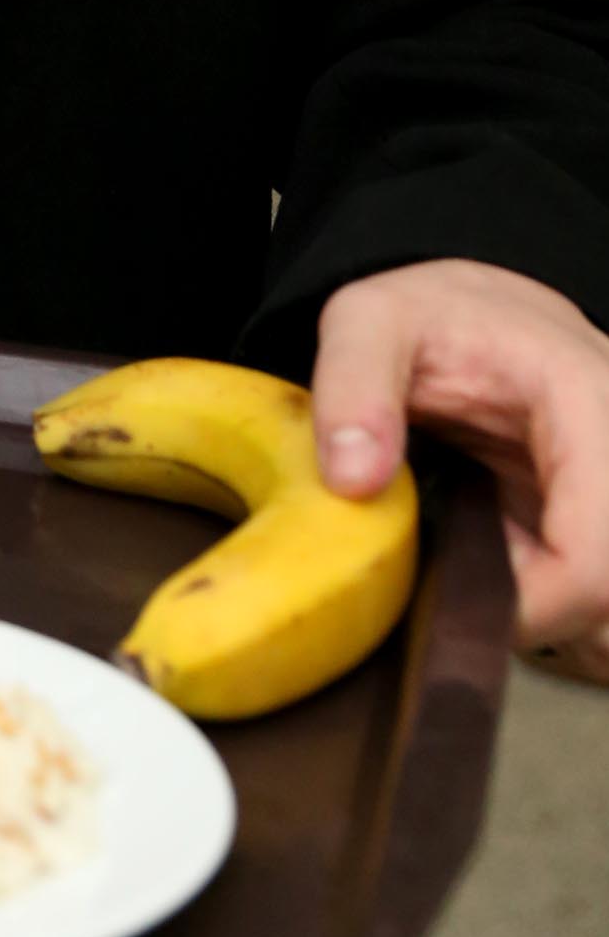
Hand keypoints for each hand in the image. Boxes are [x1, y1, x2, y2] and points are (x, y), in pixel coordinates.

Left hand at [312, 257, 608, 675]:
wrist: (480, 316)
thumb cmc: (433, 317)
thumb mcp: (372, 319)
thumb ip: (353, 385)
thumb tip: (353, 482)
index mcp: (589, 400)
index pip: (596, 553)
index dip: (536, 603)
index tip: (454, 599)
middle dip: (538, 618)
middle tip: (453, 595)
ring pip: (608, 612)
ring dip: (546, 619)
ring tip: (468, 578)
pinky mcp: (602, 524)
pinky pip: (597, 606)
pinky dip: (549, 611)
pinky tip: (496, 578)